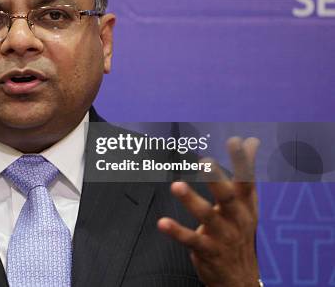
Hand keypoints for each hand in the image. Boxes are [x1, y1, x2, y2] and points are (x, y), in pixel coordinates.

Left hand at [157, 137, 260, 286]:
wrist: (241, 277)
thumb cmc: (240, 230)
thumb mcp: (247, 203)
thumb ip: (246, 172)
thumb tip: (251, 141)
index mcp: (245, 205)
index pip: (247, 181)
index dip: (243, 162)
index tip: (236, 141)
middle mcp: (236, 219)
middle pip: (228, 197)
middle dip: (217, 179)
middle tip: (205, 162)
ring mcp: (223, 236)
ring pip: (207, 216)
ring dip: (192, 200)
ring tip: (177, 186)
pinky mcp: (208, 251)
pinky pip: (191, 240)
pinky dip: (177, 231)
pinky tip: (162, 222)